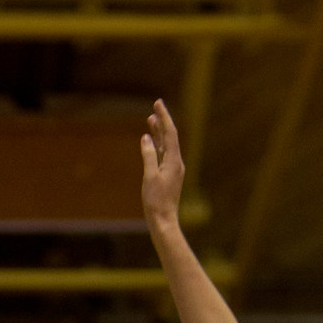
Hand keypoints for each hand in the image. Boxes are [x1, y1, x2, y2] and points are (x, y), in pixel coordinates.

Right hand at [141, 99, 185, 234]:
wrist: (163, 220)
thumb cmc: (156, 200)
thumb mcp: (150, 176)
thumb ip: (149, 155)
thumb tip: (146, 138)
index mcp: (174, 161)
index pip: (170, 133)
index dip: (164, 117)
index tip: (158, 103)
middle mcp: (177, 163)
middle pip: (170, 137)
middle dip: (162, 122)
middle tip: (155, 107)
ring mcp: (174, 170)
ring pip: (166, 146)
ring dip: (159, 133)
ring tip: (151, 120)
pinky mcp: (169, 176)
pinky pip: (164, 155)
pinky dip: (157, 146)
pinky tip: (152, 142)